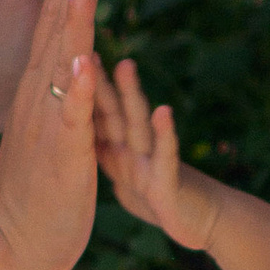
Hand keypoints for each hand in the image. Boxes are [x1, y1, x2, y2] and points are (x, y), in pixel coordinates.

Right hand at [0, 0, 100, 269]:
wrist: (13, 241)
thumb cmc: (38, 185)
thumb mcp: (51, 124)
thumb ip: (60, 89)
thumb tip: (72, 55)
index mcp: (42, 87)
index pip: (57, 23)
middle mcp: (41, 95)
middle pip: (59, 28)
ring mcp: (49, 121)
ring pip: (64, 60)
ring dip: (73, 18)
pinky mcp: (61, 153)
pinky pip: (71, 115)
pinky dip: (79, 87)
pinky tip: (84, 60)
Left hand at [94, 57, 213, 251]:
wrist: (203, 223)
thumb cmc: (161, 200)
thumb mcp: (125, 178)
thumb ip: (107, 155)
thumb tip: (83, 135)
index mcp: (116, 149)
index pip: (95, 114)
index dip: (81, 89)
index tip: (66, 57)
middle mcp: (133, 150)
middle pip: (113, 111)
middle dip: (100, 82)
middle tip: (87, 47)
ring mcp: (150, 164)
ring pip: (138, 125)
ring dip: (132, 96)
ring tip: (126, 66)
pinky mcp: (168, 184)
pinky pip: (165, 157)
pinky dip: (164, 134)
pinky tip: (163, 111)